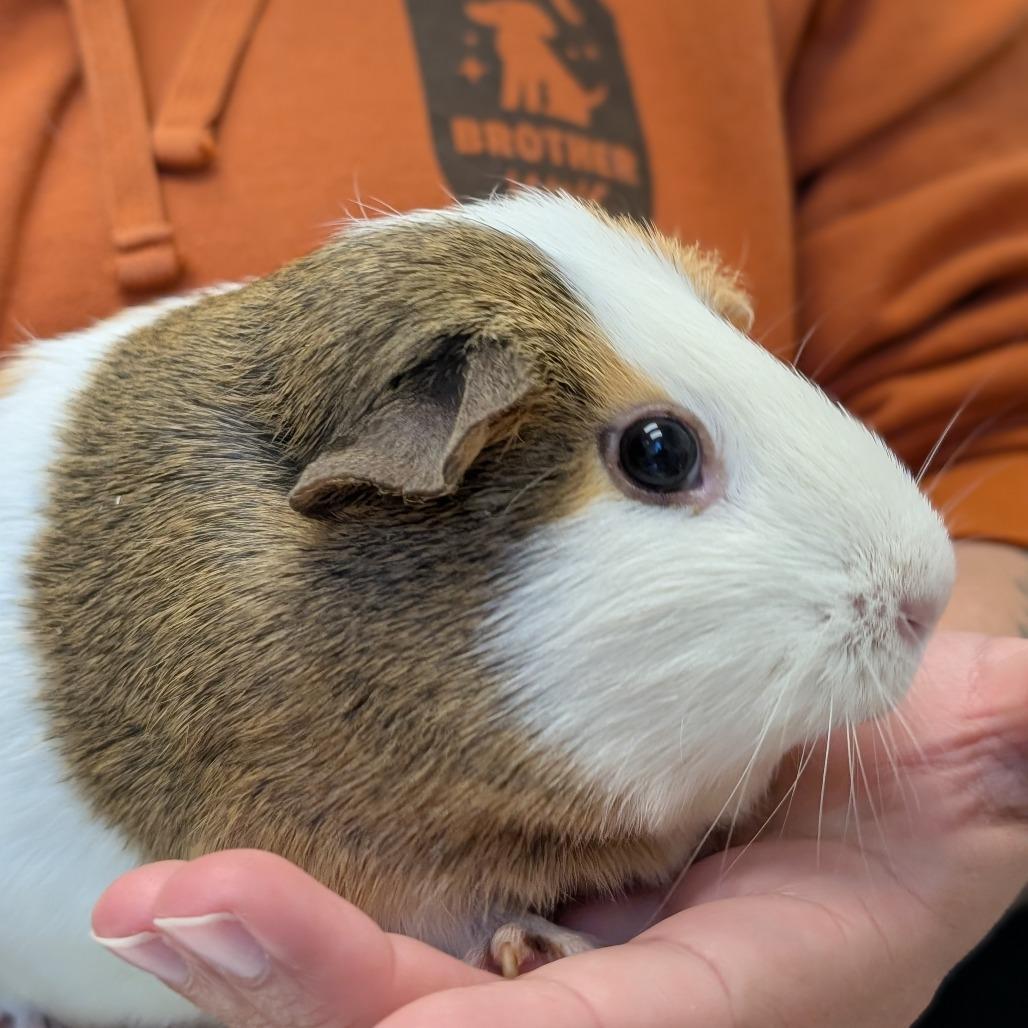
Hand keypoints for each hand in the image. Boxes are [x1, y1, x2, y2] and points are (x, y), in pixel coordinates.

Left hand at [93, 633, 1027, 1026]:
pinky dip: (310, 934)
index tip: (312, 972)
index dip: (429, 1013)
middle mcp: (632, 1002)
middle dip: (303, 989)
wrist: (877, 770)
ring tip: (158, 907)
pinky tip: (225, 891)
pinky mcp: (526, 921)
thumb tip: (1021, 710)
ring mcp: (564, 968)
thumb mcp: (967, 748)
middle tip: (163, 914)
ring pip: (393, 1007)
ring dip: (272, 964)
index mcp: (738, 993)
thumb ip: (988, 741)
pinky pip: (399, 952)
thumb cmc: (917, 768)